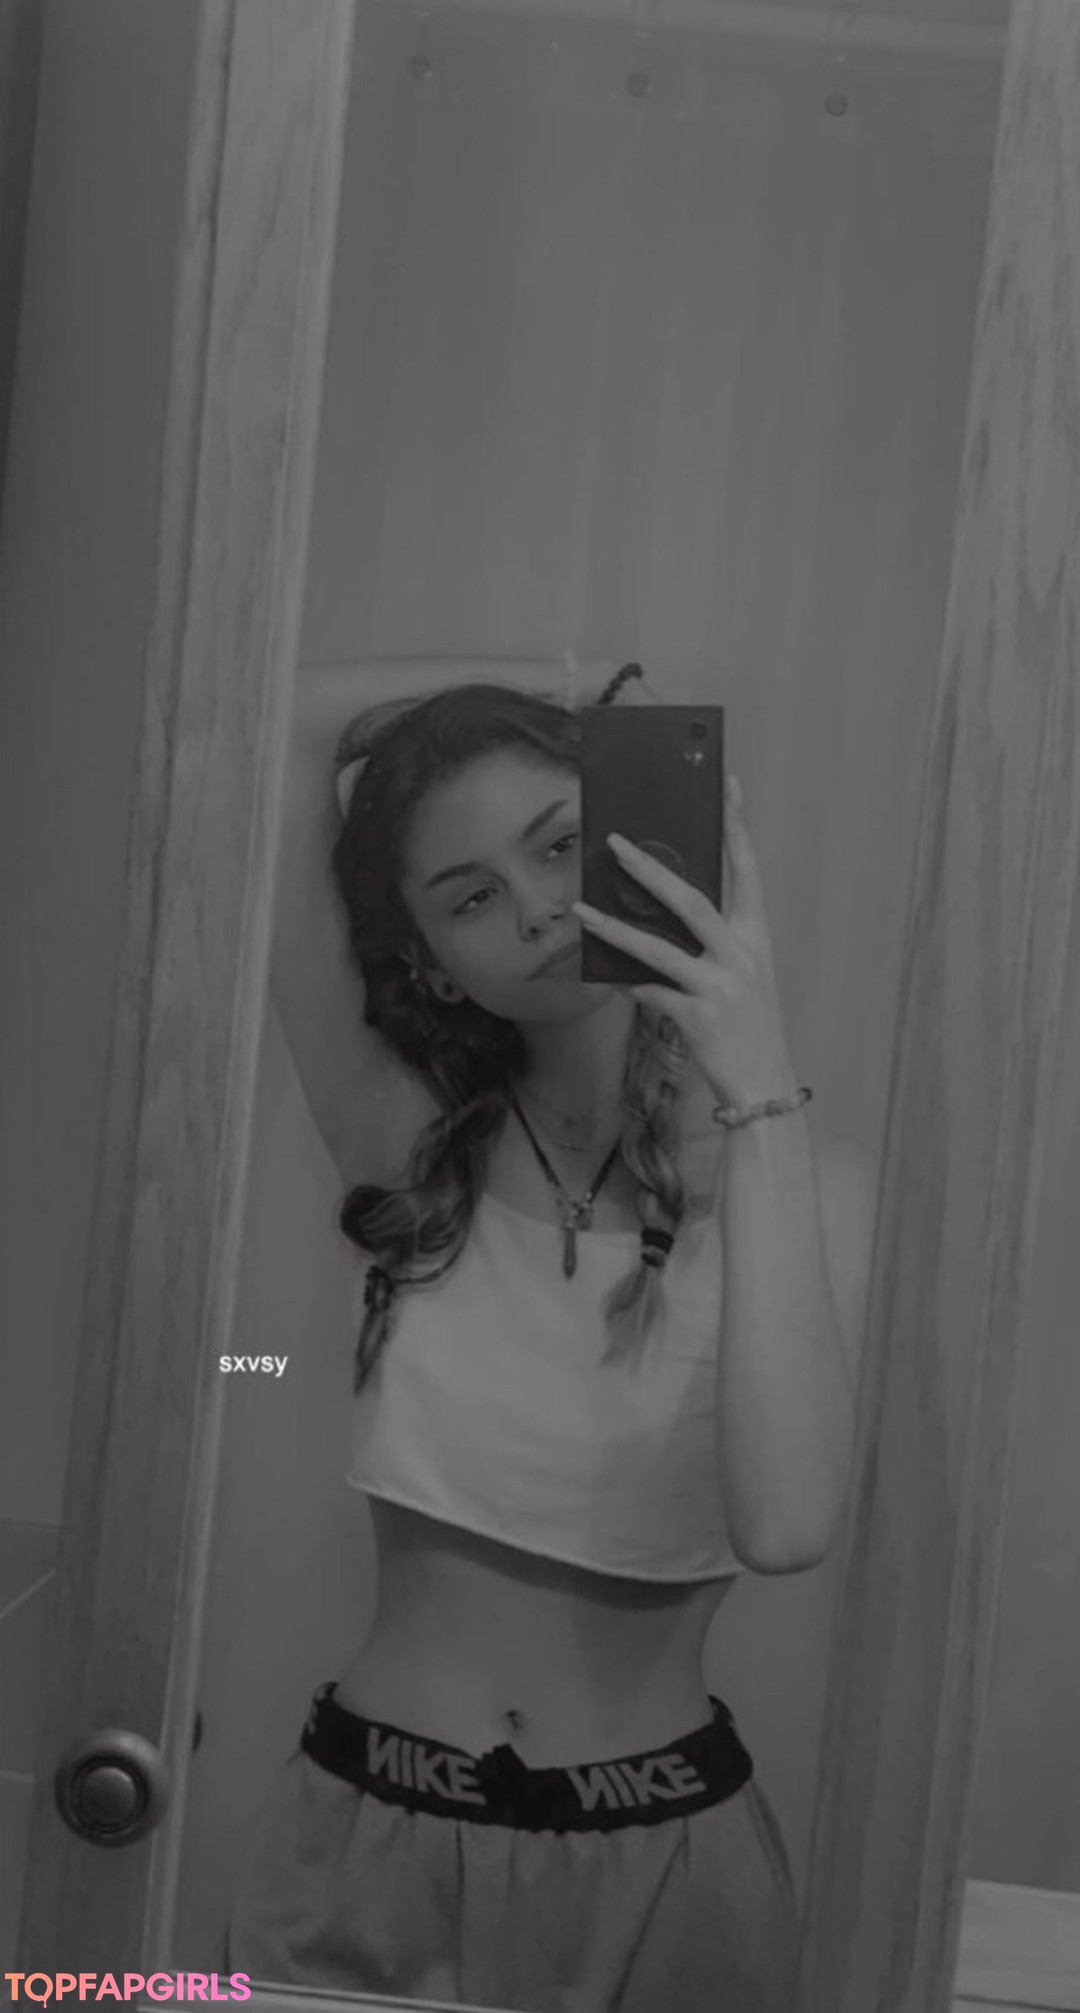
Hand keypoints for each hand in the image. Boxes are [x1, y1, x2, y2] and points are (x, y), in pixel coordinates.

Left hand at [571, 776, 799, 1109]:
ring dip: (614, 929)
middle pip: (692, 901)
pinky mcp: (698, 1018)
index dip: (738, 826)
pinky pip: (649, 993)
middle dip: (650, 870)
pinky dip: (626, 985)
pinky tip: (607, 978)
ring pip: (658, 949)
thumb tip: (659, 914)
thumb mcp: (743, 975)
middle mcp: (742, 956)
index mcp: (757, 937)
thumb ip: (711, 943)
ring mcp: (721, 987)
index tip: (729, 785)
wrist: (764, 1084)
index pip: (748, 870)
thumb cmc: (748, 1024)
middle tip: (616, 843)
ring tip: (581, 911)